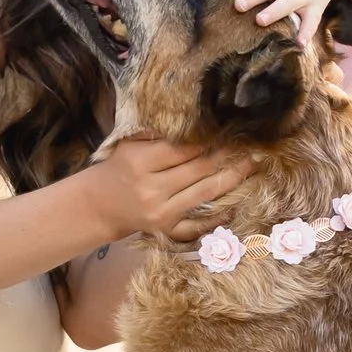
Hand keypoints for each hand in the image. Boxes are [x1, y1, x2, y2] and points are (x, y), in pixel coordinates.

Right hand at [82, 136, 250, 238]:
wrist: (99, 205)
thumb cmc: (119, 168)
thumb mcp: (129, 144)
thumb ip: (158, 134)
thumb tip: (197, 121)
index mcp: (140, 162)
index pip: (184, 148)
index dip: (210, 138)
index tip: (230, 129)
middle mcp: (151, 189)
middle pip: (200, 169)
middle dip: (228, 155)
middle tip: (251, 144)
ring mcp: (161, 212)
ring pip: (206, 193)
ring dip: (233, 178)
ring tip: (252, 165)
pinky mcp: (167, 230)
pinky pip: (198, 224)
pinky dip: (219, 215)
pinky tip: (237, 203)